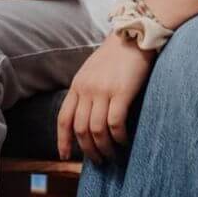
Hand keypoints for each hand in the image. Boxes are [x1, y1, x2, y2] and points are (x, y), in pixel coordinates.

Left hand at [57, 33, 153, 163]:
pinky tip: (124, 142)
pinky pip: (115, 123)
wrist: (134, 35)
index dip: (63, 140)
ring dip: (103, 148)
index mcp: (77, 85)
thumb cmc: (116, 55)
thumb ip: (87, 91)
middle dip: (87, 150)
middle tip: (98, 161)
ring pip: (96, 130)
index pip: (64, 118)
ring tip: (111, 156)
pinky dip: (118, 137)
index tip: (65, 156)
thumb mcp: (92, 71)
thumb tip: (86, 118)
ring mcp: (103, 91)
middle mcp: (87, 89)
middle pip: (80, 129)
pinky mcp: (121, 92)